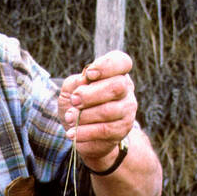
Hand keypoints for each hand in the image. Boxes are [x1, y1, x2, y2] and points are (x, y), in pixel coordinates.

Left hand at [57, 50, 137, 167]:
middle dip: (90, 95)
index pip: (122, 62)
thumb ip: (75, 83)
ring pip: (109, 111)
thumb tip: (83, 82)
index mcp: (115, 73)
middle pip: (117, 87)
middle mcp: (126, 90)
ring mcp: (127, 111)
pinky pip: (104, 131)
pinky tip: (73, 133)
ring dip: (84, 116)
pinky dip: (85, 132)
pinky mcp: (122, 131)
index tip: (89, 74)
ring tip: (69, 118)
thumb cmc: (77, 104)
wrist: (82, 132)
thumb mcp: (70, 89)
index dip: (106, 66)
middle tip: (74, 101)